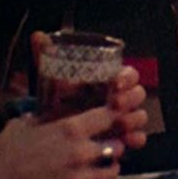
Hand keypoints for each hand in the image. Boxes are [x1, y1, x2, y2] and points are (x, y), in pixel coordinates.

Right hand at [0, 109, 123, 178]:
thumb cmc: (5, 150)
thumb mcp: (24, 123)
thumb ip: (43, 116)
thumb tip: (49, 110)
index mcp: (71, 129)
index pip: (109, 116)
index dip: (116, 116)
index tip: (116, 118)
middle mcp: (80, 152)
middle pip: (118, 147)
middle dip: (116, 147)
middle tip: (109, 147)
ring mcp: (76, 177)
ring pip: (111, 174)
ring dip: (109, 171)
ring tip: (105, 169)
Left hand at [31, 31, 147, 150]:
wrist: (45, 132)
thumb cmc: (55, 102)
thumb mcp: (50, 79)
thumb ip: (45, 56)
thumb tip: (38, 36)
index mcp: (108, 81)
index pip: (129, 74)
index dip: (127, 77)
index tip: (115, 83)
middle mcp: (119, 98)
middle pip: (138, 94)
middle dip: (130, 99)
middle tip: (115, 104)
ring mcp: (121, 118)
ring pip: (140, 116)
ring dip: (133, 119)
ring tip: (120, 125)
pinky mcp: (120, 138)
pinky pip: (137, 138)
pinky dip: (135, 139)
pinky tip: (127, 142)